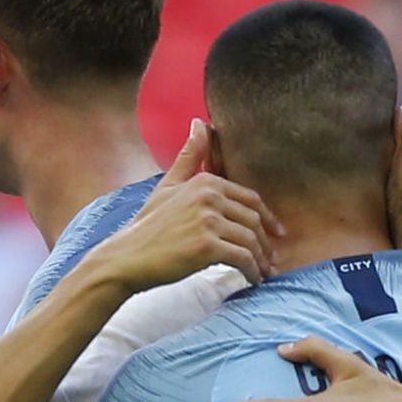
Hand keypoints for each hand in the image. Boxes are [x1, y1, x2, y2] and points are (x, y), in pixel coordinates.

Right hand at [87, 118, 284, 292]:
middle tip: (271, 260)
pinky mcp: (207, 246)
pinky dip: (252, 271)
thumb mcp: (168, 185)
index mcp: (205, 181)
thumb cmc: (148, 226)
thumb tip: (200, 122)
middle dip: (265, 242)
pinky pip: (242, 258)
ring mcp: (208, 220)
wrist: (125, 258)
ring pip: (251, 241)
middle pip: (253, 220)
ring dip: (261, 260)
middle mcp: (209, 196)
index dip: (266, 218)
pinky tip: (253, 280)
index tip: (276, 234)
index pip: (250, 199)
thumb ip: (190, 156)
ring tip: (264, 273)